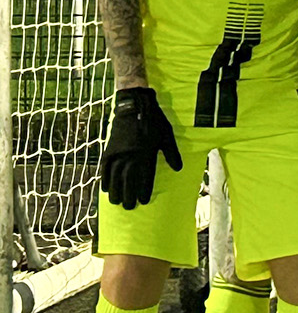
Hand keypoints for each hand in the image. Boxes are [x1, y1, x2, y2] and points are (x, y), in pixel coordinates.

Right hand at [100, 87, 182, 208]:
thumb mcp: (167, 136)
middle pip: (128, 179)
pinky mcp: (109, 148)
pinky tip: (104, 188)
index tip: (143, 201)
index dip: (143, 189)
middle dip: (128, 194)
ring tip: (116, 202)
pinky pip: (105, 167)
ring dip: (115, 190)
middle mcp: (131, 154)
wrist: (135, 105)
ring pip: (114, 175)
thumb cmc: (155, 121)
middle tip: (129, 207)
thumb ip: (172, 153)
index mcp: (146, 152)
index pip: (144, 176)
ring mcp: (118, 152)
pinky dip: (104, 178)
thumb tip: (178, 169)